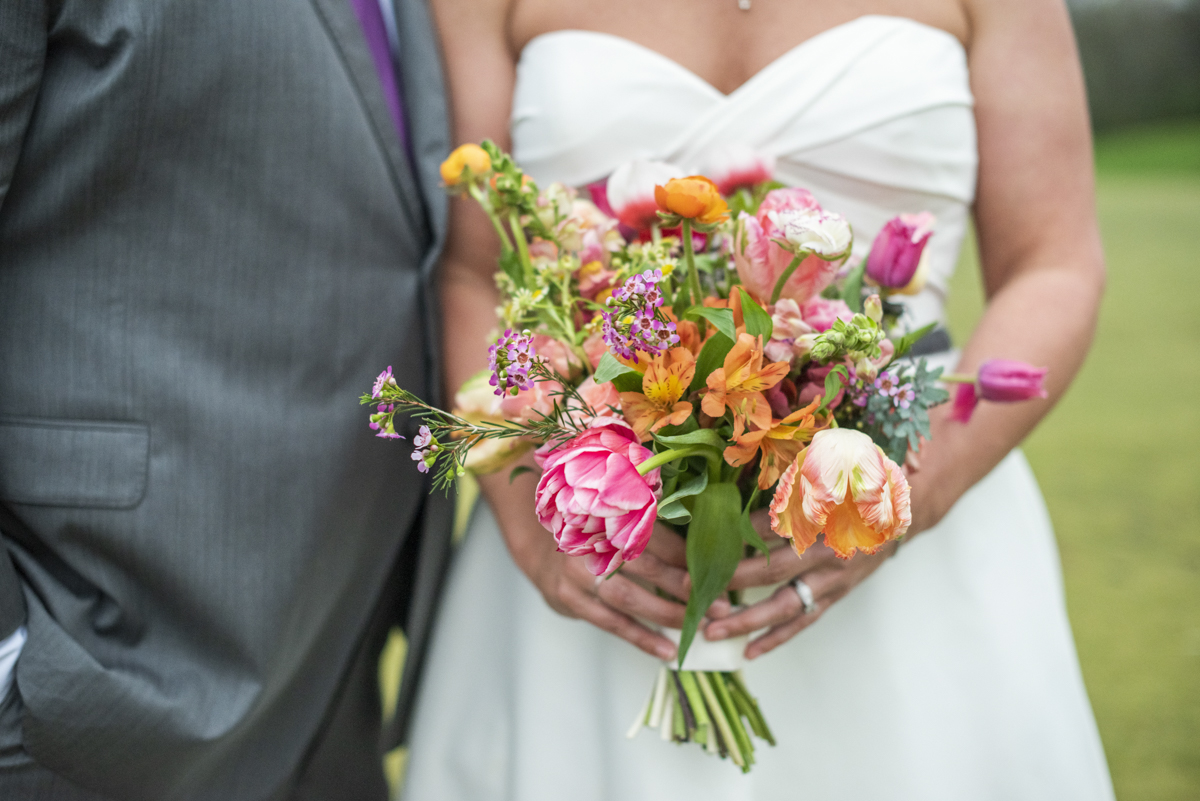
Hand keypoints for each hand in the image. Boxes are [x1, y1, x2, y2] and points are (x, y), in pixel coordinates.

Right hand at [518, 521, 720, 660]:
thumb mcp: (619, 525)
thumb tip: (707, 550)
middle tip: (718, 603)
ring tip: (697, 627)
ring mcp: (576, 572)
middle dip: (684, 587)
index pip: (655, 536)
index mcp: (608, 514)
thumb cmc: (594, 538)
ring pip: (628, 597)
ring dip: (666, 614)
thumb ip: (656, 534)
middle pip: (644, 566)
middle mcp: (590, 541)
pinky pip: (611, 623)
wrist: (541, 551)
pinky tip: (667, 650)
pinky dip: (641, 638)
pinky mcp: (570, 599)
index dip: (688, 556)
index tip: (718, 572)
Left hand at [702, 509, 897, 658]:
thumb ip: (782, 497)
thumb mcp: (822, 482)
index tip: (700, 548)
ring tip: (713, 632)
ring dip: (747, 621)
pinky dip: (776, 637)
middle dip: (732, 583)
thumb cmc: (854, 491)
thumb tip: (733, 508)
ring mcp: (832, 581)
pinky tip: (749, 651)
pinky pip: (802, 621)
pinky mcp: (834, 597)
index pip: (771, 530)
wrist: (901, 513)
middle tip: (694, 592)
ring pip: (786, 607)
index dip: (736, 539)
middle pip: (774, 573)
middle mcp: (829, 555)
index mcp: (824, 520)